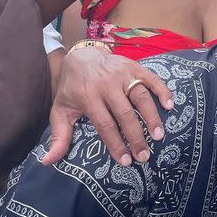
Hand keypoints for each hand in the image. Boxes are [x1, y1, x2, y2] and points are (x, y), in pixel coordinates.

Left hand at [42, 47, 173, 166]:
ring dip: (151, 116)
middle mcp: (107, 85)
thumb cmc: (72, 88)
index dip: (116, 144)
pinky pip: (151, 78)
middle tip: (145, 155)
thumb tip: (47, 161)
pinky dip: (162, 90)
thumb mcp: (61, 110)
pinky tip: (170, 105)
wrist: (81, 56)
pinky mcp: (134, 66)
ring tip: (159, 135)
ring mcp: (122, 74)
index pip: (105, 125)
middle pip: (125, 113)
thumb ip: (58, 136)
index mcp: (88, 97)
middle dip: (136, 136)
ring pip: (140, 96)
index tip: (126, 161)